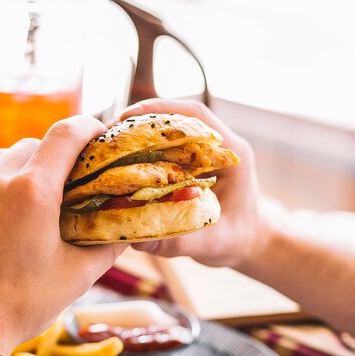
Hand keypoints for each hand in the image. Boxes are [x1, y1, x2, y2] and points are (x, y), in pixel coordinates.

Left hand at [0, 117, 124, 355]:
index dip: (88, 127)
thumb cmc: (19, 306)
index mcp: (32, 192)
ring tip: (24, 197)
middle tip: (63, 183)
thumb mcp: (75, 277)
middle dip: (54, 157)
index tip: (97, 134)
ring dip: (17, 168)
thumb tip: (127, 229)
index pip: (66, 134)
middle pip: (33, 145)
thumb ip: (106, 246)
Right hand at [118, 99, 264, 268]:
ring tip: (104, 146)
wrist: (250, 243)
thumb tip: (136, 240)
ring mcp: (202, 154)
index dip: (162, 111)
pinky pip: (162, 150)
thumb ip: (180, 243)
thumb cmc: (238, 241)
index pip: (197, 118)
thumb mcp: (213, 245)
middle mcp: (216, 147)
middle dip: (139, 122)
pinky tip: (116, 163)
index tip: (128, 117)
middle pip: (176, 119)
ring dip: (136, 136)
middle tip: (105, 133)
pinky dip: (139, 153)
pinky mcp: (189, 165)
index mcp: (232, 155)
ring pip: (166, 132)